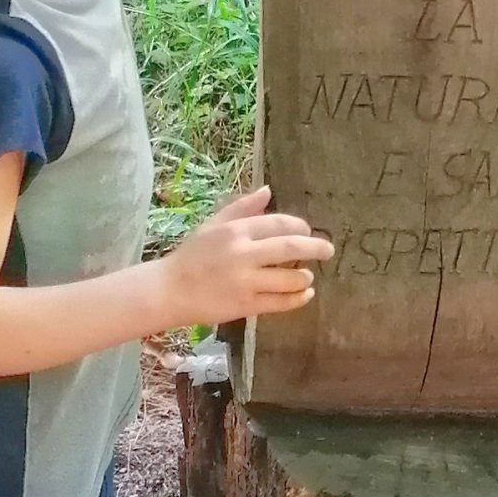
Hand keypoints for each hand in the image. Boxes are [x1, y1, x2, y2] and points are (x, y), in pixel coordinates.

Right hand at [158, 186, 333, 324]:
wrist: (169, 291)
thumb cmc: (192, 255)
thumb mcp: (213, 224)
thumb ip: (242, 207)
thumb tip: (268, 190)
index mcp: (235, 231)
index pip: (278, 223)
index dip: (300, 226)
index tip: (307, 231)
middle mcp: (243, 254)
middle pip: (291, 247)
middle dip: (316, 247)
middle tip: (328, 250)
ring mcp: (245, 282)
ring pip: (290, 279)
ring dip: (304, 277)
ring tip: (306, 276)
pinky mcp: (245, 306)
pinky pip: (281, 303)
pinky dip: (299, 298)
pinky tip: (305, 294)